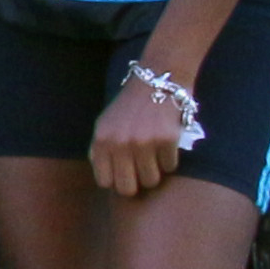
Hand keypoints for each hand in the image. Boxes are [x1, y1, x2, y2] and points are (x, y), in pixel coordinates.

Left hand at [89, 76, 188, 201]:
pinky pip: (170, 167)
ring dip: (155, 172)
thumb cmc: (129, 106)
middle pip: (128, 188)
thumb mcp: (104, 124)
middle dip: (136, 183)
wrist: (158, 80)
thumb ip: (100, 151)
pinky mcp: (166, 140)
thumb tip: (104, 179)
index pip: (105, 182)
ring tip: (154, 155)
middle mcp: (120, 144)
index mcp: (101, 141)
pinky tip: (166, 144)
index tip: (124, 173)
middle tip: (142, 171)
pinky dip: (170, 159)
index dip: (116, 180)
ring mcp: (143, 142)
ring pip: (151, 181)